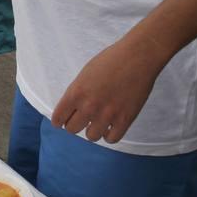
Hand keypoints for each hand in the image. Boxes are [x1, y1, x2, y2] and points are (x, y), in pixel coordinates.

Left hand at [50, 34, 171, 143]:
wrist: (137, 57)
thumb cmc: (111, 60)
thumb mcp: (85, 74)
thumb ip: (77, 93)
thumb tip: (73, 109)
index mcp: (76, 92)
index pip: (58, 118)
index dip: (59, 120)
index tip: (62, 121)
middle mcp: (89, 106)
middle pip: (73, 129)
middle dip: (75, 124)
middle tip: (82, 118)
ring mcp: (107, 115)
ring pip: (91, 136)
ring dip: (93, 129)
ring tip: (98, 120)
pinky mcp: (125, 120)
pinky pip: (111, 139)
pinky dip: (109, 134)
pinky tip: (111, 125)